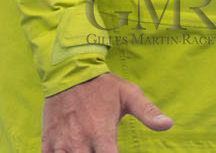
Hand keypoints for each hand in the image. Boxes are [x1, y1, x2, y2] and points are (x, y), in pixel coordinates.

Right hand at [41, 72, 171, 152]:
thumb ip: (148, 112)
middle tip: (102, 149)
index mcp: (102, 133)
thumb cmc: (103, 85)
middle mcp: (80, 141)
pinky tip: (71, 152)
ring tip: (89, 151)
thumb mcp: (129, 94)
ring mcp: (61, 143)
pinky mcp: (47, 142)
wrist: (69, 71)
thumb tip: (168, 124)